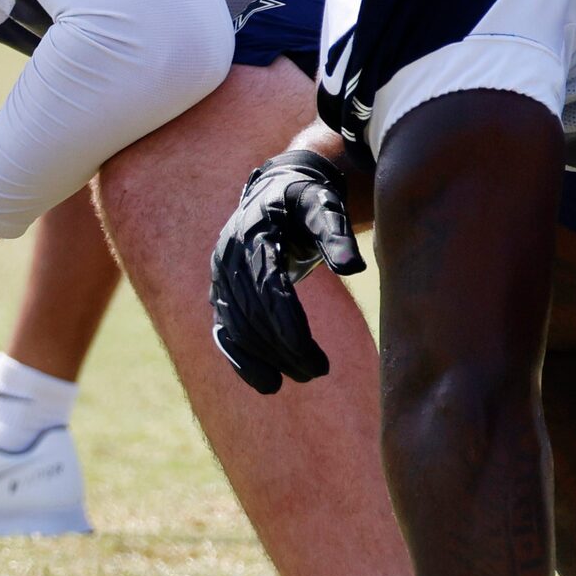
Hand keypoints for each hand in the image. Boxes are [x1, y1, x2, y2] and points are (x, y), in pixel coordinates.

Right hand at [210, 148, 364, 394]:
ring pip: (237, 327)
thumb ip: (336, 233)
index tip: (313, 357)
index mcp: (253, 234)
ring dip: (266, 357)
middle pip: (252, 314)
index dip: (288, 326)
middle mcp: (228, 258)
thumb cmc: (306, 200)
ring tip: (302, 377)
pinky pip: (225, 331)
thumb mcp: (324, 205)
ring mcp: (220, 277)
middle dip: (283, 348)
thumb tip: (355, 268)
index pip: (268, 289)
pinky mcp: (221, 292)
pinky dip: (241, 360)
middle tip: (317, 372)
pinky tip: (266, 383)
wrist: (274, 192)